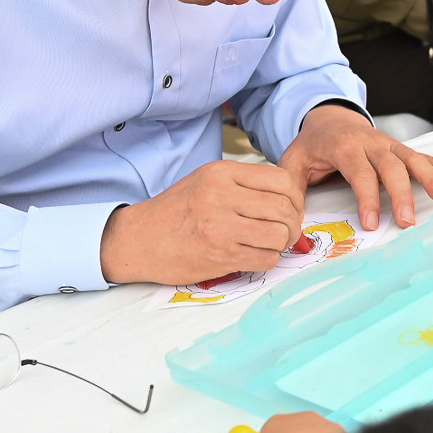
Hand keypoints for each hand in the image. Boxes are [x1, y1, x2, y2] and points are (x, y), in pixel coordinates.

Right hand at [99, 158, 303, 285]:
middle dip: (292, 224)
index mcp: (221, 173)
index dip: (294, 198)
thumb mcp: (205, 181)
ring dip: (280, 244)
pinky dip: (267, 260)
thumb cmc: (175, 211)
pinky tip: (253, 256)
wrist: (138, 240)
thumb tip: (288, 199)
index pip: (282, 180)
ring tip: (267, 244)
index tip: (289, 209)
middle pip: (284, 208)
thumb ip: (243, 184)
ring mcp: (221, 226)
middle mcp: (222, 195)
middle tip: (284, 231)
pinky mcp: (221, 255)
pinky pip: (266, 259)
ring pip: (279, 235)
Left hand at [279, 100, 432, 229]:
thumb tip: (292, 222)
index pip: (360, 172)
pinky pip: (428, 158)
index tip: (373, 223)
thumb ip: (291, 188)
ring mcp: (391, 145)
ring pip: (414, 159)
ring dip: (432, 178)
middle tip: (408, 222)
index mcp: (345, 146)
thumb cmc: (312, 145)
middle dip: (402, 194)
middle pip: (392, 167)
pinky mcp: (403, 150)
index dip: (367, 198)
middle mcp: (373, 143)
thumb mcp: (293, 162)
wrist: (328, 116)